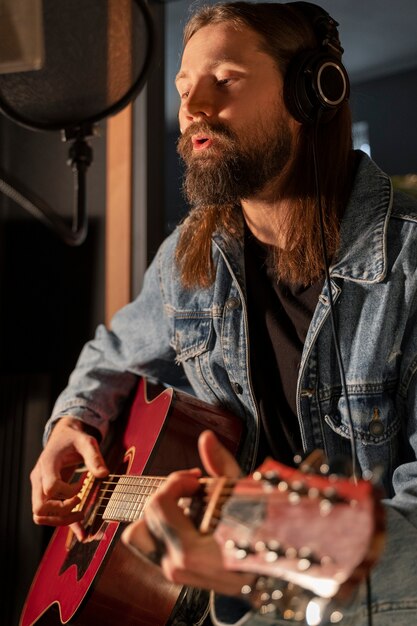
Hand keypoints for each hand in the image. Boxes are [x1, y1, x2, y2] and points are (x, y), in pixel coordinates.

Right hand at [30, 416, 108, 539]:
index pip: (50, 488)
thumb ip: (94, 457)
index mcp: (47, 464)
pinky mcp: (44, 494)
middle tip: (81, 504)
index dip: (68, 493)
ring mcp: (39, 488)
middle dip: (62, 512)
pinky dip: (62, 523)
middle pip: (40, 508)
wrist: (63, 436)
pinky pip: (48, 515)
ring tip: (82, 513)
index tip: (82, 486)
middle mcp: (38, 478)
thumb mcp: (87, 442)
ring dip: (60, 520)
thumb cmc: (74, 438)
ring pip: (40, 515)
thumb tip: (104, 474)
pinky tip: (82, 533)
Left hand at [121, 430, 254, 594]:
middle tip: (194, 487)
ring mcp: (174, 572)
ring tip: (185, 503)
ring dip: (159, 512)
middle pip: (147, 515)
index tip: (197, 479)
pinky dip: (164, 525)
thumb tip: (206, 437)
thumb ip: (221, 464)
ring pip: (139, 533)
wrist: (270, 569)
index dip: (176, 482)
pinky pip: (151, 543)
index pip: (159, 505)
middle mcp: (177, 566)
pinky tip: (188, 517)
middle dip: (169, 492)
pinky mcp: (174, 572)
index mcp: (190, 552)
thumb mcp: (243, 496)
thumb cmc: (261, 532)